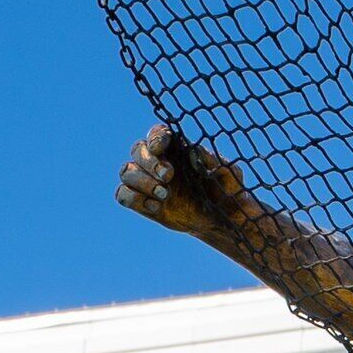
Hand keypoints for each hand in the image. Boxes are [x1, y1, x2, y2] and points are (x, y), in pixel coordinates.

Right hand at [116, 125, 244, 236]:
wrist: (221, 219)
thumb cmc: (227, 190)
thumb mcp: (229, 174)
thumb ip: (213, 161)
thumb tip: (193, 151)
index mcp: (177, 149)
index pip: (157, 133)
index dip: (155, 137)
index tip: (160, 147)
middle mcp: (158, 161)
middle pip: (137, 149)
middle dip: (150, 162)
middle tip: (168, 176)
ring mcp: (147, 181)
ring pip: (126, 171)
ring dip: (141, 181)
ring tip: (165, 195)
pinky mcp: (141, 201)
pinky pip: (122, 194)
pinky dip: (135, 199)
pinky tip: (156, 207)